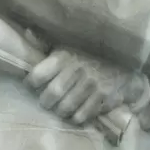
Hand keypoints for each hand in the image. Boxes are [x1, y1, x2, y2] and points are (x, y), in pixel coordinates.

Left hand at [25, 48, 147, 125]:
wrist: (123, 60)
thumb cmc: (88, 54)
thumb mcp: (67, 44)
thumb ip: (45, 41)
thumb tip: (27, 32)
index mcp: (64, 56)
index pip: (38, 74)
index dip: (31, 83)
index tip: (32, 85)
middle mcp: (77, 70)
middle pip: (52, 94)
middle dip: (46, 102)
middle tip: (46, 102)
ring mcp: (91, 84)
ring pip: (66, 107)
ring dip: (61, 111)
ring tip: (60, 110)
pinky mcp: (104, 96)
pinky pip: (83, 115)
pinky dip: (77, 117)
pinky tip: (76, 114)